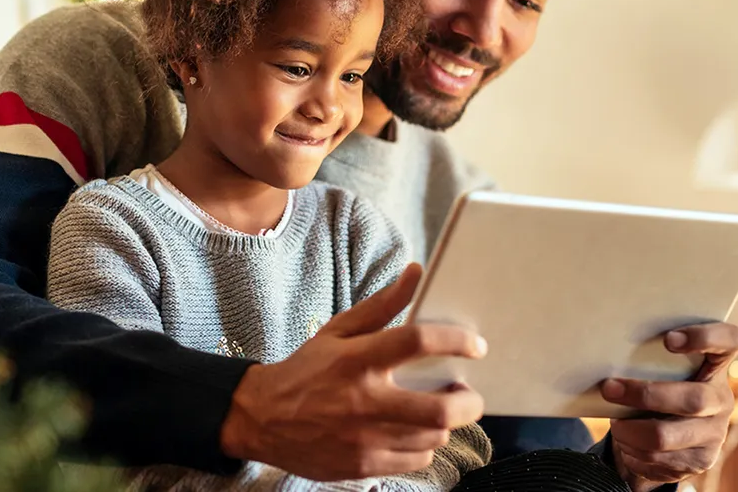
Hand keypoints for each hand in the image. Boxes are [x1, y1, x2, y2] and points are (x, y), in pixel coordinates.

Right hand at [219, 263, 486, 480]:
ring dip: (445, 424)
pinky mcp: (362, 466)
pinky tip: (415, 432)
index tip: (476, 346)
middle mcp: (364, 400)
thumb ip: (383, 304)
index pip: (418, 342)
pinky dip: (424, 446)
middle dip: (468, 402)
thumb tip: (417, 271)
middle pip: (438, 409)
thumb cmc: (307, 370)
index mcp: (358, 359)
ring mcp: (364, 438)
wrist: (261, 419)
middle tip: (469, 393)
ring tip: (440, 410)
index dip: (456, 341)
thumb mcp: (339, 329)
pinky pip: (415, 461)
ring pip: (432, 438)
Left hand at [600, 322, 737, 491]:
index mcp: (715, 366)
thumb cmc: (656, 389)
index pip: (730, 341)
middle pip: (692, 400)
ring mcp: (715, 433)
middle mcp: (721, 399)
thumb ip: (650, 361)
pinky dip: (634, 451)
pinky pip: (660, 459)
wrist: (664, 440)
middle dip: (645, 395)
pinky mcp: (702, 461)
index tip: (668, 339)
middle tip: (609, 389)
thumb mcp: (659, 372)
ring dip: (631, 431)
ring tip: (615, 425)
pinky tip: (627, 443)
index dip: (705, 337)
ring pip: (666, 436)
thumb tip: (609, 356)